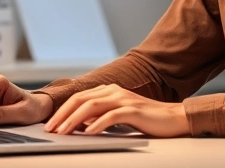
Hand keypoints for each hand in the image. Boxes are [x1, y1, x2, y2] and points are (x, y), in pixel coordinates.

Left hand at [44, 84, 188, 137]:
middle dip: (63, 115)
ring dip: (74, 120)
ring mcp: (124, 99)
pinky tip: (89, 134)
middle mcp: (114, 91)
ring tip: (64, 132)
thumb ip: (101, 115)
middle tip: (51, 129)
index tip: (51, 124)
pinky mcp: (133, 110)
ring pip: (92, 106)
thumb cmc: (146, 119)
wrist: (173, 118)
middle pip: (81, 100)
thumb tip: (80, 124)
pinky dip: (97, 125)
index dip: (62, 110)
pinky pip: (111, 116)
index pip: (79, 98)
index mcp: (109, 90)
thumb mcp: (119, 115)